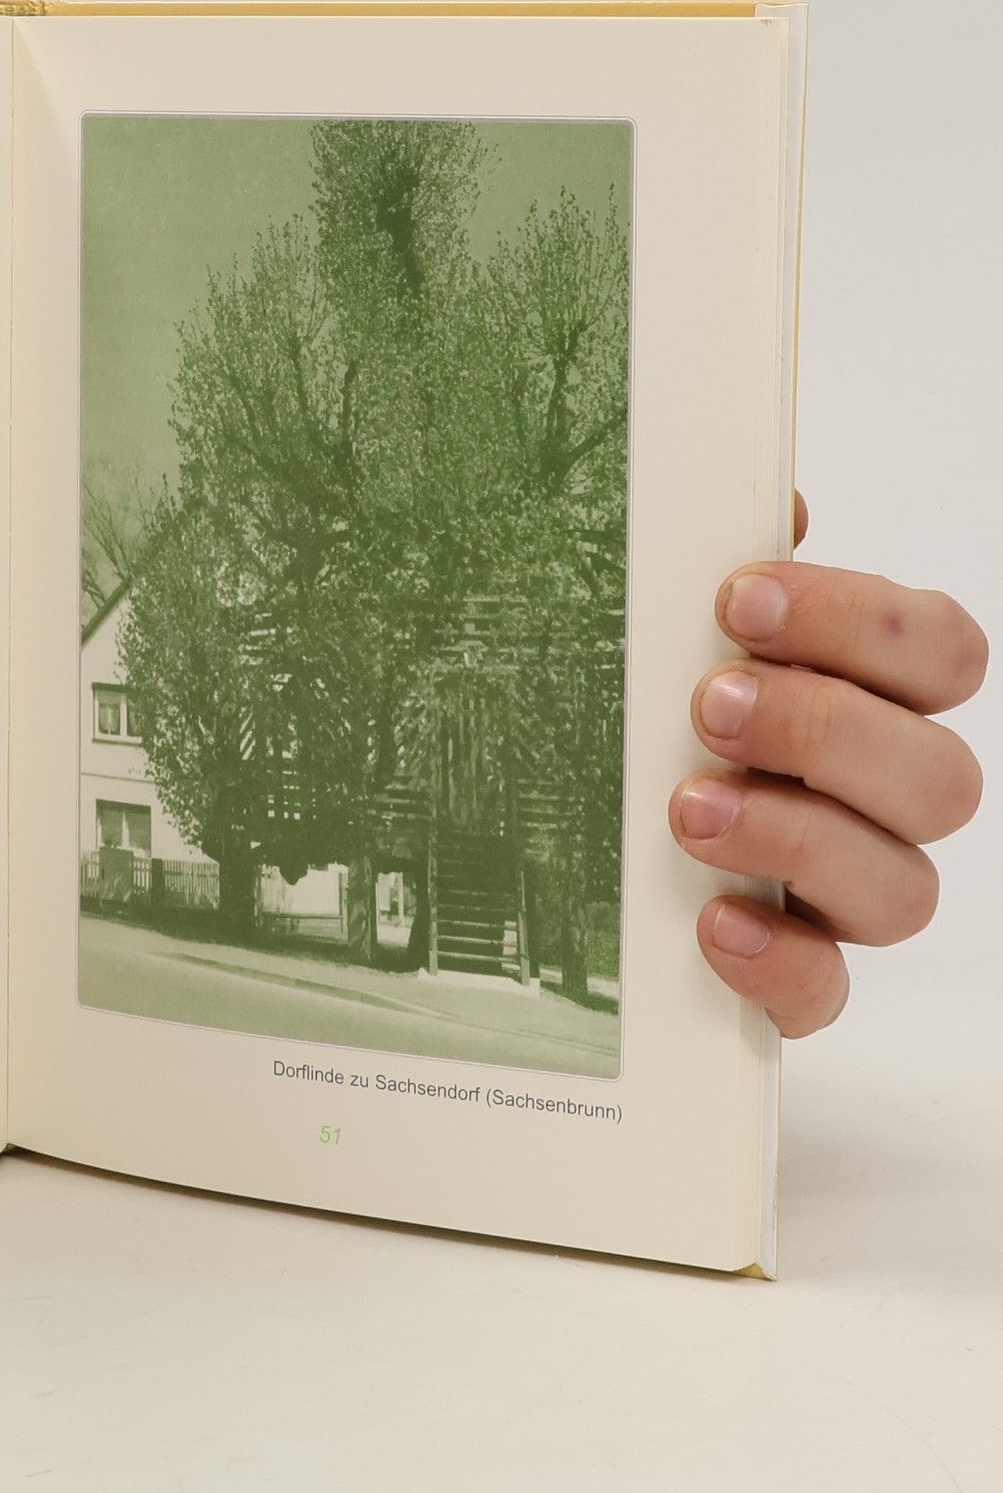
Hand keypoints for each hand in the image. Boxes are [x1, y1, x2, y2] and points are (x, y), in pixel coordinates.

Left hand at [672, 496, 985, 1036]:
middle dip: (826, 730)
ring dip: (798, 839)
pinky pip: (826, 994)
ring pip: (902, 888)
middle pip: (941, 776)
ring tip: (688, 810)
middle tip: (708, 704)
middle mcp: (876, 804)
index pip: (940, 654)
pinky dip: (777, 961)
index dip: (860, 622)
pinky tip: (709, 923)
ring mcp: (841, 899)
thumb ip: (711, 575)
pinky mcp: (789, 981)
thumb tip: (769, 498)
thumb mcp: (647, 635)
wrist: (550, 853)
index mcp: (867, 702)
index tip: (736, 598)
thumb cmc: (631, 720)